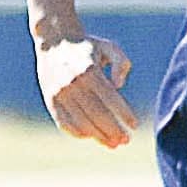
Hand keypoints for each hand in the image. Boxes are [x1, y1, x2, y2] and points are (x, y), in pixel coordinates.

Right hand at [35, 28, 136, 146]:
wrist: (54, 42)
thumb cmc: (88, 47)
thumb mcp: (109, 47)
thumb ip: (121, 64)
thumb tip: (119, 86)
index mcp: (89, 71)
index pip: (111, 99)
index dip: (124, 114)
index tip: (135, 126)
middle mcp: (74, 84)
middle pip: (98, 115)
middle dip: (114, 131)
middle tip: (126, 140)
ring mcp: (60, 94)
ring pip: (82, 122)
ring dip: (99, 137)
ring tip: (113, 144)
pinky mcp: (51, 101)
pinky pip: (65, 123)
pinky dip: (79, 133)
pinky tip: (92, 136)